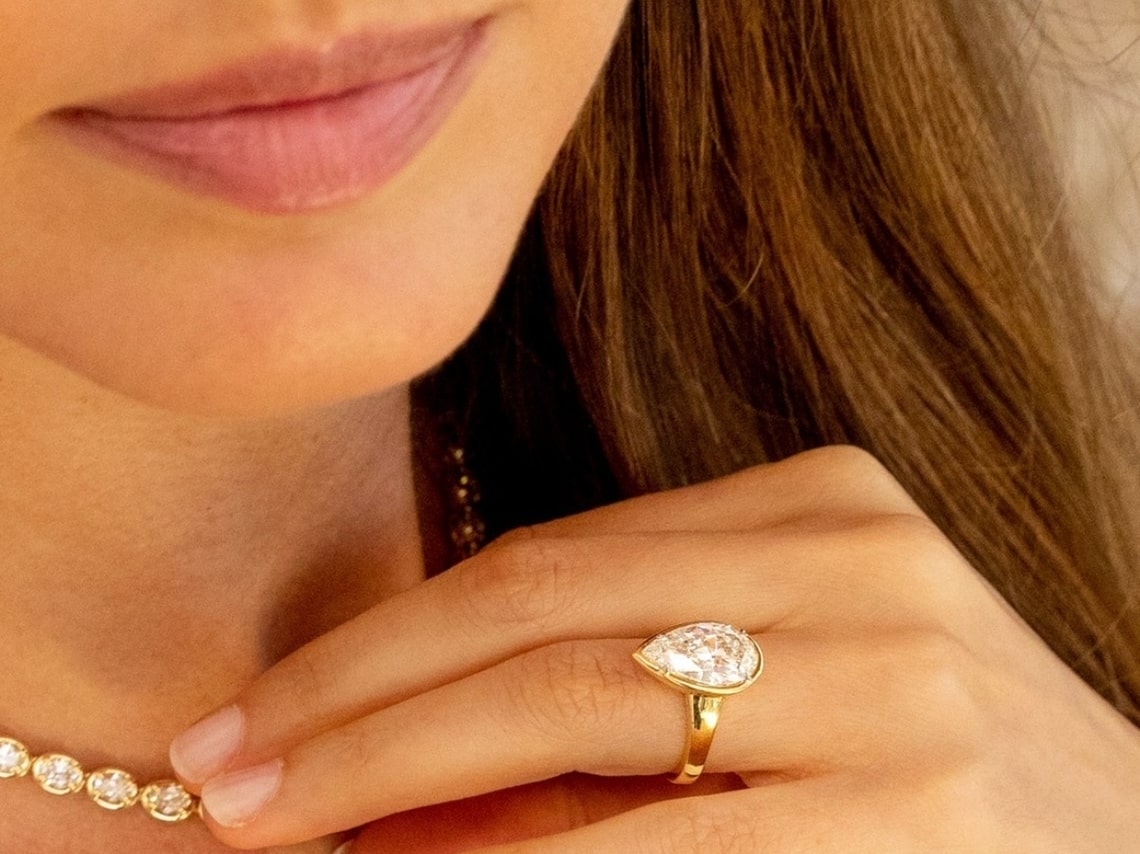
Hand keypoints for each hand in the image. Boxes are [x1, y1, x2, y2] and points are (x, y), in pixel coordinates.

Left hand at [168, 446, 1139, 851]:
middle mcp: (865, 570)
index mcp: (824, 506)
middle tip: (220, 775)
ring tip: (278, 830)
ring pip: (578, 715)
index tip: (258, 713)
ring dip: (398, 784)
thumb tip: (383, 769)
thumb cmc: (927, 770)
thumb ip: (609, 695)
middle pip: (541, 618)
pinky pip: (655, 851)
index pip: (548, 557)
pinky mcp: (922, 815)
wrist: (1131, 850)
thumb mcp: (772, 681)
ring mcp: (904, 685)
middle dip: (355, 706)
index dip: (381, 640)